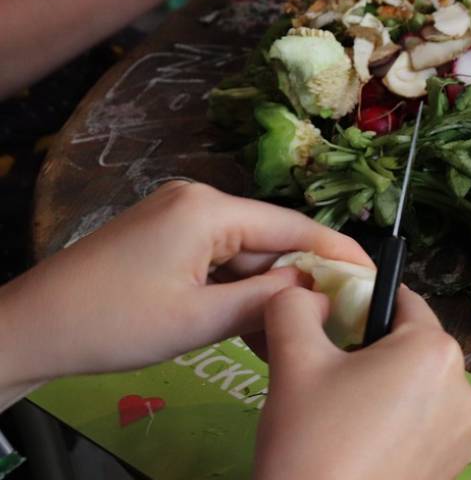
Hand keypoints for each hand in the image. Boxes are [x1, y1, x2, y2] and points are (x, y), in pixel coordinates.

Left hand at [0, 182, 370, 390]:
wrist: (29, 329)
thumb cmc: (113, 323)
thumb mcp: (199, 320)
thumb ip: (267, 301)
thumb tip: (322, 291)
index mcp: (209, 209)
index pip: (295, 226)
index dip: (339, 253)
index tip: (375, 279)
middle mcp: (199, 199)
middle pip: (272, 238)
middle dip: (302, 278)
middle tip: (338, 319)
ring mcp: (179, 215)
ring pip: (247, 252)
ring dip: (269, 290)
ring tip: (297, 331)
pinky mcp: (165, 236)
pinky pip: (220, 258)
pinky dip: (238, 289)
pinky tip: (254, 324)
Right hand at [255, 286, 470, 479]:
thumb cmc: (311, 441)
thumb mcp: (293, 361)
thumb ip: (296, 307)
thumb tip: (306, 292)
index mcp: (433, 349)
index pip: (403, 301)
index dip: (365, 305)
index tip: (335, 323)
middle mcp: (464, 386)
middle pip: (413, 347)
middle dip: (376, 354)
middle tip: (331, 380)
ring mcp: (465, 430)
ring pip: (422, 388)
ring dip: (390, 391)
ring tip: (346, 418)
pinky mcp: (457, 464)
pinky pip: (431, 426)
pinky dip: (405, 427)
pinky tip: (368, 443)